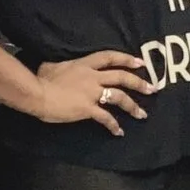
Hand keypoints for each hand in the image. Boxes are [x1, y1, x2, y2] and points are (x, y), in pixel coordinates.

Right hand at [32, 52, 152, 133]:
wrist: (38, 93)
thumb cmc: (42, 80)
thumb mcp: (52, 67)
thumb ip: (61, 67)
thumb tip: (56, 68)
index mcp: (84, 65)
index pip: (109, 57)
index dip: (126, 59)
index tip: (140, 63)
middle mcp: (92, 77)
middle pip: (121, 77)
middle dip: (138, 82)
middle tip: (152, 88)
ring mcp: (92, 93)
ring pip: (119, 97)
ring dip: (133, 106)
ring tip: (142, 114)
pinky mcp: (88, 109)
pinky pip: (106, 117)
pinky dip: (114, 125)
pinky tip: (119, 132)